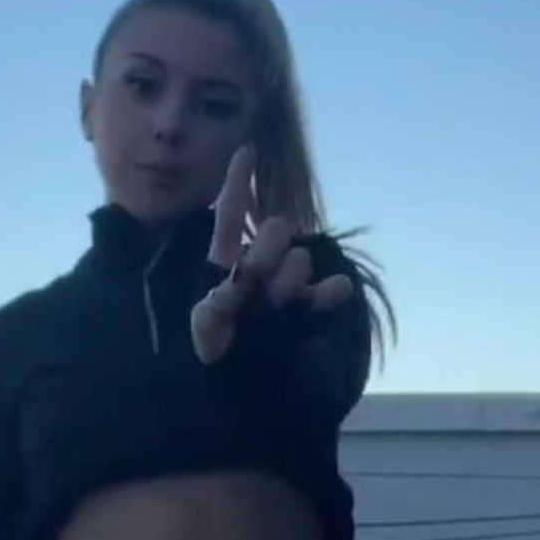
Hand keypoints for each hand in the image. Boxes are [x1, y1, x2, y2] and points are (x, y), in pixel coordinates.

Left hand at [191, 144, 353, 363]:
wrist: (235, 391)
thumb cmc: (211, 353)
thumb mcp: (202, 327)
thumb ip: (215, 304)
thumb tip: (237, 286)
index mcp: (224, 260)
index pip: (231, 213)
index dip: (239, 181)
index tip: (247, 148)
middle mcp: (257, 265)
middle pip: (276, 232)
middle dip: (268, 252)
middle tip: (259, 284)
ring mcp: (284, 285)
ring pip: (300, 260)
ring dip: (289, 281)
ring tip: (276, 307)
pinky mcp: (305, 310)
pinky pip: (327, 290)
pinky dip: (331, 290)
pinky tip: (337, 290)